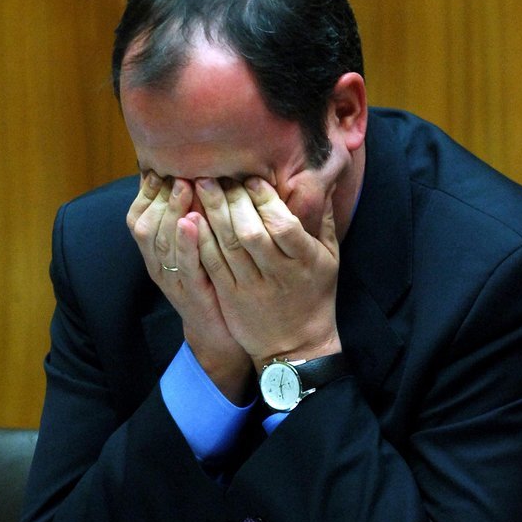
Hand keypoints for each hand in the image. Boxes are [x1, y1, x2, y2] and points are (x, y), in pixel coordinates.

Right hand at [126, 172, 252, 402]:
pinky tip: (194, 222)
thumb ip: (189, 219)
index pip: (139, 216)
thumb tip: (192, 178)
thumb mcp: (195, 249)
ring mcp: (172, 280)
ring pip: (162, 242)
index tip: (164, 167)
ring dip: (172, 211)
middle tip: (178, 171)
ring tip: (183, 186)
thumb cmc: (209, 284)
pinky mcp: (192, 293)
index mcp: (155, 253)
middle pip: (147, 224)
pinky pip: (185, 266)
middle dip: (160, 195)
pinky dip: (187, 243)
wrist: (218, 334)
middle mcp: (157, 265)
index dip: (148, 191)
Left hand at [193, 176, 341, 370]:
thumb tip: (320, 183)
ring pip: (227, 245)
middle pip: (249, 231)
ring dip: (212, 212)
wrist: (296, 345)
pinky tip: (191, 218)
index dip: (265, 199)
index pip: (282, 224)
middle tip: (218, 175)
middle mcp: (277, 273)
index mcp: (305, 261)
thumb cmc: (316, 296)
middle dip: (232, 199)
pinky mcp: (231, 296)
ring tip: (200, 186)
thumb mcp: (330, 258)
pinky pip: (212, 263)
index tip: (252, 180)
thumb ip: (322, 220)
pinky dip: (200, 239)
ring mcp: (251, 286)